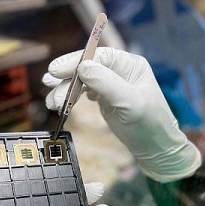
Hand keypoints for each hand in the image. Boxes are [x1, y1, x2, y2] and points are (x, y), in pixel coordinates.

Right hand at [44, 48, 200, 182]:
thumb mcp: (130, 103)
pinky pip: (83, 92)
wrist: (156, 149)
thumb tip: (82, 67)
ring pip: (82, 80)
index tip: (56, 70)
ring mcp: (111, 84)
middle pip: (87, 66)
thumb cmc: (150, 124)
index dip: (75, 61)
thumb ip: (106, 83)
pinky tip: (61, 106)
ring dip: (65, 90)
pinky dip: (71, 98)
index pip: (99, 56)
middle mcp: (119, 70)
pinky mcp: (105, 98)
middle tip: (48, 86)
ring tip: (53, 104)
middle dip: (67, 77)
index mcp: (130, 64)